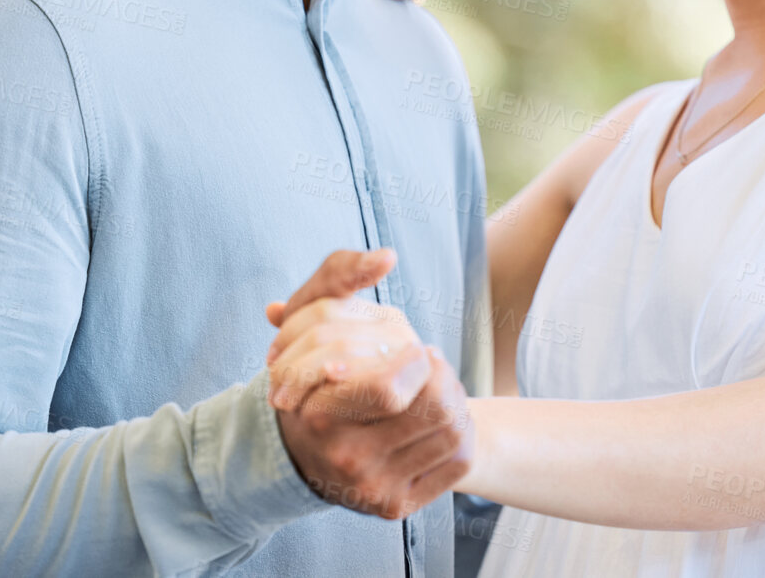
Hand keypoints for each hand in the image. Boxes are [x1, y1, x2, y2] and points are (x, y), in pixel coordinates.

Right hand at [267, 248, 473, 518]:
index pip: (391, 388)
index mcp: (318, 412)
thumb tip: (385, 256)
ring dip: (457, 399)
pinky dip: (461, 432)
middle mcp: (343, 458)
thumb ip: (338, 276)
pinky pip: (457, 461)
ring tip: (436, 386)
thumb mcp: (312, 317)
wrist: (303, 453)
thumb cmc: (316, 373)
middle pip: (434, 408)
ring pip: (452, 433)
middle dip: (444, 376)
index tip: (415, 349)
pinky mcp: (396, 508)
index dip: (418, 361)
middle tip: (432, 364)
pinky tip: (439, 418)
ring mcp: (371, 488)